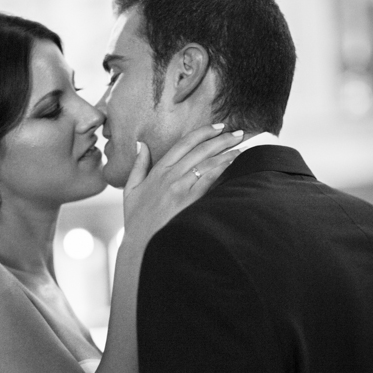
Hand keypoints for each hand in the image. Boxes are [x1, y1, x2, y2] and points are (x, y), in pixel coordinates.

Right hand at [123, 125, 242, 243]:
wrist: (141, 245)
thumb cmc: (136, 220)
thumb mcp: (130, 190)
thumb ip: (138, 165)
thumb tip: (141, 144)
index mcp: (158, 171)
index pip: (184, 144)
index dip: (203, 132)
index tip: (218, 128)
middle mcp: (170, 176)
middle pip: (200, 150)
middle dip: (221, 139)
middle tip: (238, 133)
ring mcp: (180, 188)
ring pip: (207, 162)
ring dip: (226, 152)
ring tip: (241, 146)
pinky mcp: (189, 201)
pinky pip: (209, 180)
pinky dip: (222, 168)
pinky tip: (234, 163)